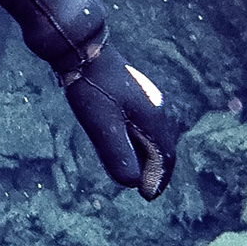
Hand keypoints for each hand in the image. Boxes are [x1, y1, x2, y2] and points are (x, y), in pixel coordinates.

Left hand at [61, 41, 175, 200]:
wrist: (82, 48)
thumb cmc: (92, 87)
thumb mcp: (103, 125)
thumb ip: (118, 154)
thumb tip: (133, 184)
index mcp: (153, 117)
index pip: (165, 157)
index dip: (157, 179)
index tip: (147, 196)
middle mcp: (155, 108)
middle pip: (161, 147)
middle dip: (154, 169)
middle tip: (144, 189)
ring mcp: (144, 99)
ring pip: (151, 135)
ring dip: (146, 155)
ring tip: (137, 171)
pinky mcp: (131, 94)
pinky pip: (140, 124)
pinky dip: (138, 140)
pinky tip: (124, 142)